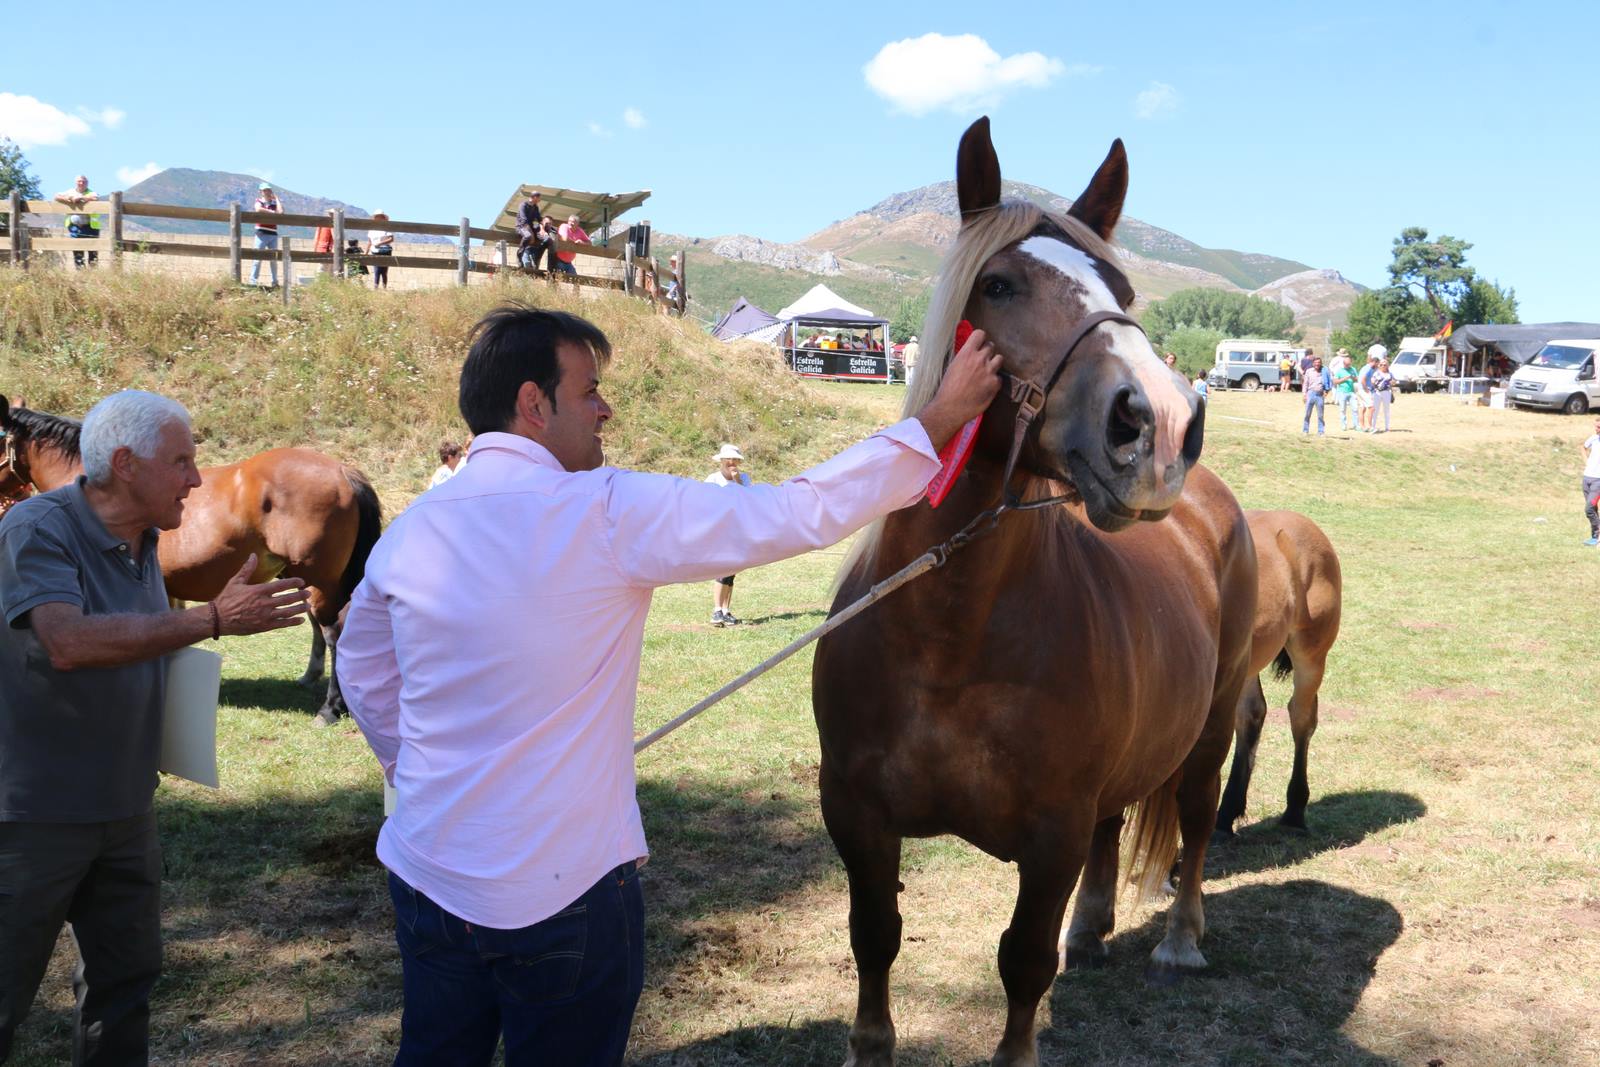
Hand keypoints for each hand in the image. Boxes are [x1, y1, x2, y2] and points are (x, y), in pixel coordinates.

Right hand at [212, 554, 309, 635]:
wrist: (218, 619)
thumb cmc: (226, 599)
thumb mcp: (235, 582)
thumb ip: (247, 569)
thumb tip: (253, 555)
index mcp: (259, 591)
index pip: (281, 585)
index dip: (293, 583)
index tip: (302, 582)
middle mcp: (264, 603)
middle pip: (288, 599)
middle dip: (300, 595)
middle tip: (309, 593)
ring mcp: (265, 616)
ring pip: (288, 612)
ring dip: (300, 608)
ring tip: (308, 606)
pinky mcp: (264, 626)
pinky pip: (282, 624)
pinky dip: (293, 622)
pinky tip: (300, 620)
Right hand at [916, 327, 1002, 449]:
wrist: (950, 407)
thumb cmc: (947, 389)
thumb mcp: (952, 366)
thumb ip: (963, 357)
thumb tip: (969, 353)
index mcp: (967, 353)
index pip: (980, 334)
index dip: (980, 339)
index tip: (979, 343)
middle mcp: (980, 359)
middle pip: (991, 346)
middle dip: (987, 352)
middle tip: (982, 361)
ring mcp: (989, 371)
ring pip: (999, 359)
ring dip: (994, 363)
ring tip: (987, 371)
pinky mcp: (995, 384)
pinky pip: (999, 378)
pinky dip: (994, 381)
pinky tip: (986, 387)